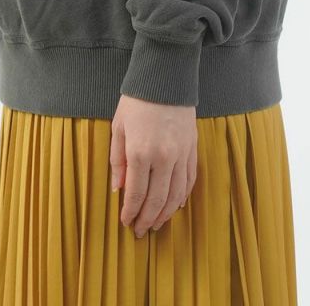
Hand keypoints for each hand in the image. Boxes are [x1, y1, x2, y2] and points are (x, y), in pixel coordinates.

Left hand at [110, 93, 197, 237]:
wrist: (164, 78)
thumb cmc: (136, 101)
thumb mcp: (118, 128)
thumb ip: (117, 160)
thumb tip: (117, 188)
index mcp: (140, 152)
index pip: (135, 193)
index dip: (130, 212)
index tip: (125, 223)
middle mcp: (163, 157)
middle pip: (156, 200)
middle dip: (147, 219)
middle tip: (140, 231)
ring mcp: (181, 154)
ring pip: (175, 195)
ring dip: (165, 213)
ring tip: (156, 223)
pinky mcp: (192, 148)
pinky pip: (189, 180)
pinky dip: (182, 197)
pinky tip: (175, 205)